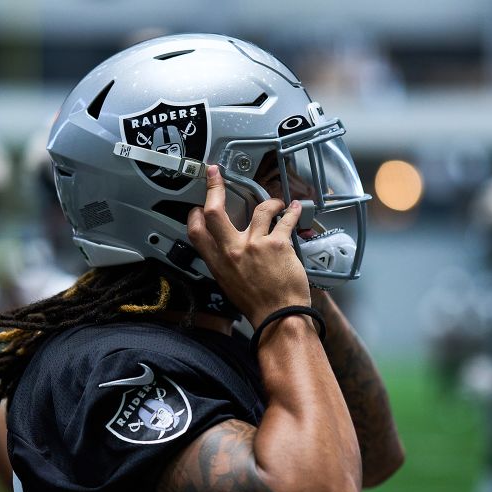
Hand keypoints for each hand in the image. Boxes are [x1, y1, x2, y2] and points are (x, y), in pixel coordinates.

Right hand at [187, 165, 308, 325]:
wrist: (279, 316)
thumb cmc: (257, 305)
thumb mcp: (230, 285)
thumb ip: (226, 264)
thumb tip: (228, 251)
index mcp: (218, 263)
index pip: (197, 232)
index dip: (196, 215)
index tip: (200, 206)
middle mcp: (232, 251)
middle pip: (215, 211)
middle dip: (214, 187)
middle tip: (215, 175)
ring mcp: (254, 245)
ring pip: (259, 208)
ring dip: (270, 202)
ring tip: (277, 203)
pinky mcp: (277, 243)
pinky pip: (285, 218)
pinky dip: (292, 211)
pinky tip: (295, 209)